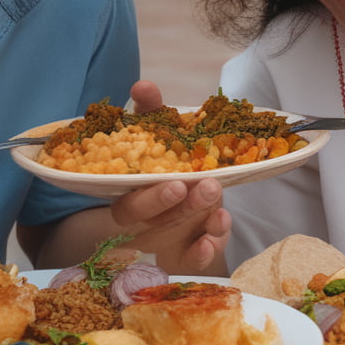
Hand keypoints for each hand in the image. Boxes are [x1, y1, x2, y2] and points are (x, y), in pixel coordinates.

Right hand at [111, 79, 229, 274]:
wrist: (192, 201)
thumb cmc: (170, 166)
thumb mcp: (164, 137)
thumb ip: (153, 114)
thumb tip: (143, 86)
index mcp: (132, 191)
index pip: (127, 199)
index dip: (147, 196)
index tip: (174, 181)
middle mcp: (144, 219)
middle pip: (146, 219)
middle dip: (169, 203)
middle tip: (197, 186)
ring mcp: (164, 238)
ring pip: (173, 235)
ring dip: (196, 215)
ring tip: (217, 197)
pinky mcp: (186, 253)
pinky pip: (193, 259)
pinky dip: (205, 248)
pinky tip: (217, 233)